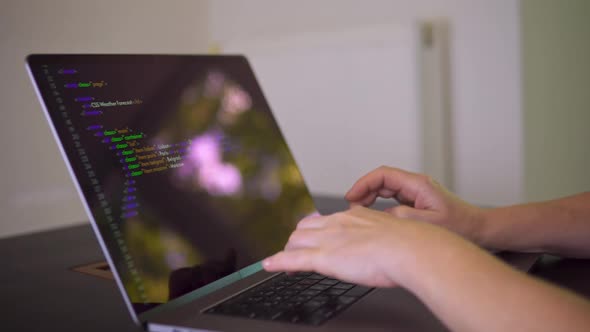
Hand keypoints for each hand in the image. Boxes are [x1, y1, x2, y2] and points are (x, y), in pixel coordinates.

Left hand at [263, 205, 469, 289]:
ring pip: (297, 241)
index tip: (314, 236)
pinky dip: (278, 262)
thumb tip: (386, 242)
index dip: (316, 229)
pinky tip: (268, 265)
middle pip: (306, 228)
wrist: (411, 248)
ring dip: (289, 251)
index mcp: (355, 217)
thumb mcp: (394, 232)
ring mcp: (329, 240)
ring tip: (283, 261)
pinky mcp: (324, 257)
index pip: (326, 219)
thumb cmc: (411, 244)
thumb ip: (383, 235)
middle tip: (296, 251)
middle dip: (299, 240)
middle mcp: (338, 224)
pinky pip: (293, 259)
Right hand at [345, 166, 485, 244]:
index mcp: (418, 185)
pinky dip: (379, 205)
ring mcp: (416, 193)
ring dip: (370, 198)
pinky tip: (374, 217)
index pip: (384, 175)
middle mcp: (416, 185)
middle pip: (382, 180)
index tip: (352, 196)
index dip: (364, 183)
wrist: (480, 230)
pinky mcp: (417, 202)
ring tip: (359, 212)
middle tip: (351, 206)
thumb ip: (402, 217)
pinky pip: (392, 199)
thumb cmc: (461, 226)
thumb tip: (380, 215)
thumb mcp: (429, 224)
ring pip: (385, 189)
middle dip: (364, 190)